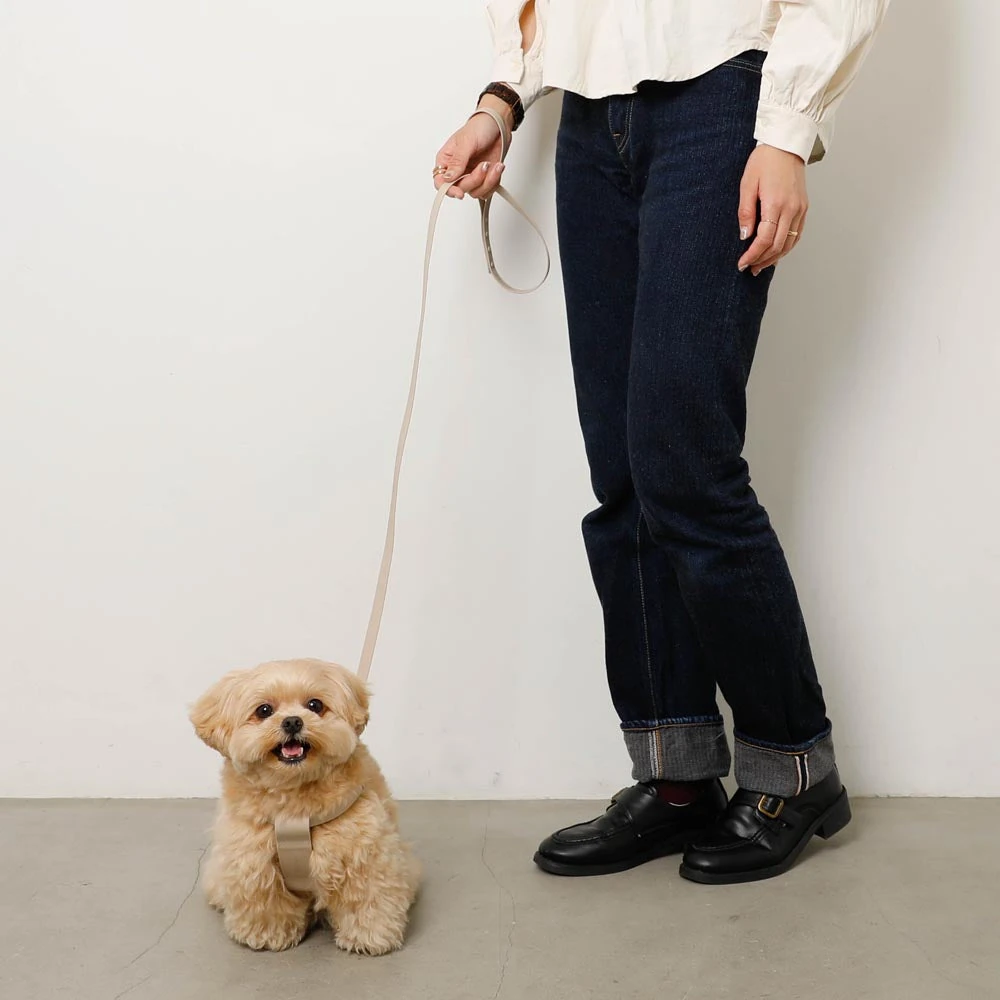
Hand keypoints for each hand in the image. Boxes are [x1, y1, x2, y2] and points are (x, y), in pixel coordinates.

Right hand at [433, 98, 509, 200]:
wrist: (498, 124)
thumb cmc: (479, 127)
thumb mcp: (466, 142)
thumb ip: (457, 161)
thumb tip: (447, 177)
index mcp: (447, 161)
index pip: (440, 182)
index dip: (448, 190)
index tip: (459, 193)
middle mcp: (458, 171)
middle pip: (460, 189)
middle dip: (475, 180)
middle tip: (484, 165)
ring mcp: (471, 176)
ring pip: (475, 192)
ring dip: (487, 181)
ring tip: (493, 165)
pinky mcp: (485, 179)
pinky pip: (488, 190)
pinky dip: (494, 180)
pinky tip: (497, 167)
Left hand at [737, 145, 808, 276]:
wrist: (786, 144)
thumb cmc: (764, 161)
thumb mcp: (747, 184)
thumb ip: (746, 212)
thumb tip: (745, 236)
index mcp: (776, 203)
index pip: (765, 239)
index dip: (753, 255)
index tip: (742, 263)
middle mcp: (792, 209)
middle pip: (778, 245)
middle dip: (762, 260)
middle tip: (749, 268)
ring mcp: (800, 209)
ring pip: (789, 243)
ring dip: (774, 258)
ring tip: (760, 265)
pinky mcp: (804, 207)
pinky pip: (797, 234)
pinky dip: (786, 247)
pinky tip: (775, 253)